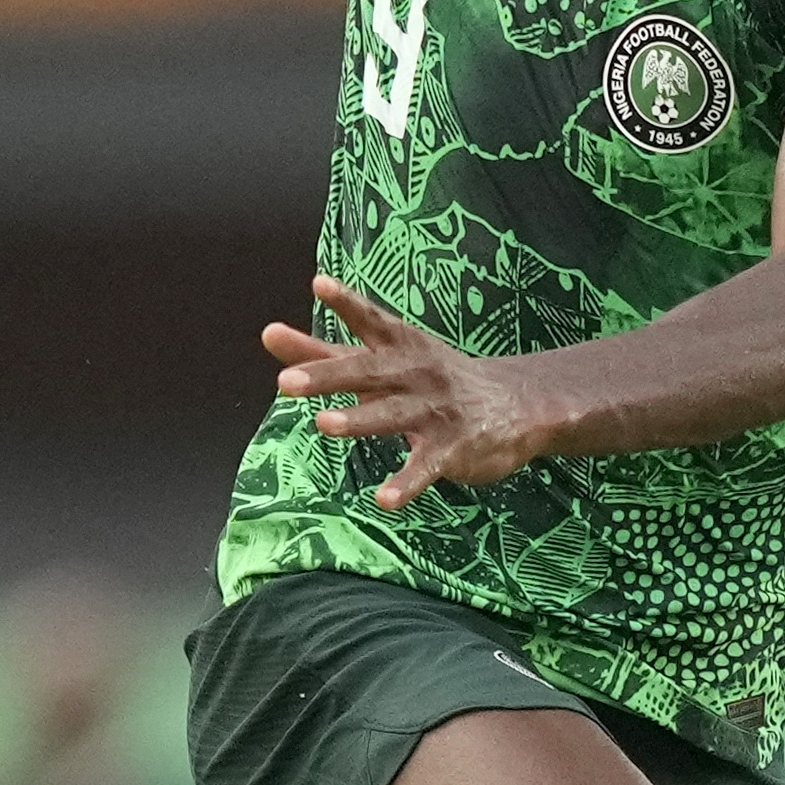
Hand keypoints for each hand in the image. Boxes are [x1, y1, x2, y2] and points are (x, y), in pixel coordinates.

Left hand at [265, 277, 565, 509]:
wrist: (518, 404)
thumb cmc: (432, 378)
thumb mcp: (384, 359)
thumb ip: (322, 352)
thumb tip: (267, 333)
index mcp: (399, 347)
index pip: (370, 320)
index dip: (347, 303)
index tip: (320, 284)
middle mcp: (415, 373)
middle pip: (368, 372)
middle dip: (328, 376)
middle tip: (285, 382)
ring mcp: (436, 410)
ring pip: (392, 415)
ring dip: (358, 420)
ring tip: (323, 425)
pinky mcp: (453, 449)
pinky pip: (426, 467)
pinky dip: (406, 483)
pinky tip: (384, 499)